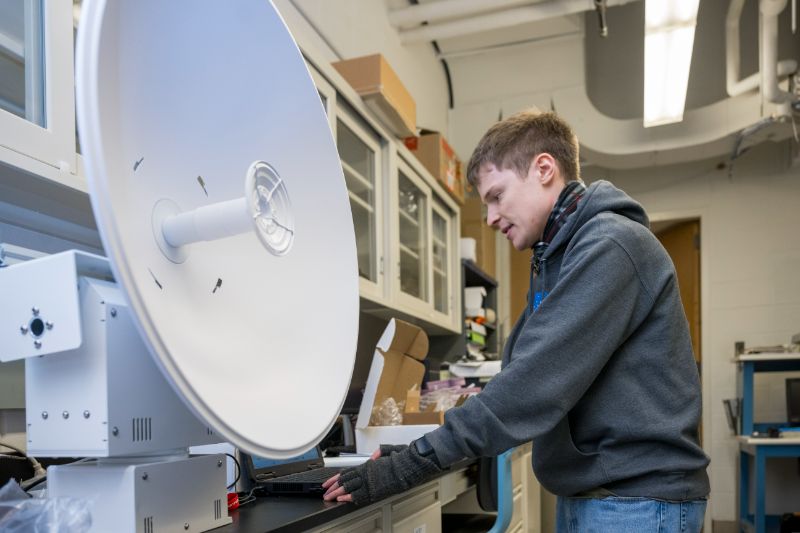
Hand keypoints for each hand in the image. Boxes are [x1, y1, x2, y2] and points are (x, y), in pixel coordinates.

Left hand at [322, 442, 440, 504]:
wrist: (408, 466)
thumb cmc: (400, 460)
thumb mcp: (389, 452)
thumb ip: (379, 453)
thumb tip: (374, 455)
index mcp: (368, 464)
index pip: (347, 472)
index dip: (336, 478)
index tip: (328, 482)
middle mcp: (366, 472)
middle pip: (345, 480)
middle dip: (333, 487)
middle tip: (325, 493)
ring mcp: (370, 481)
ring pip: (349, 487)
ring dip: (338, 493)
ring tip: (329, 497)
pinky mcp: (375, 490)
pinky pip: (359, 495)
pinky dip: (349, 497)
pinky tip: (342, 500)